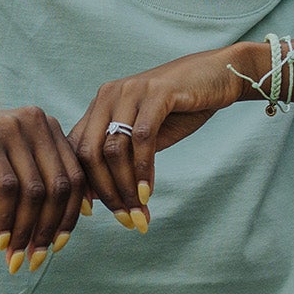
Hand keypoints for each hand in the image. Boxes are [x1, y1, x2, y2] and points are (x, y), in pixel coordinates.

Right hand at [0, 108, 89, 272]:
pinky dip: (6, 220)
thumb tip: (83, 214)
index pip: (75, 176)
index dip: (71, 215)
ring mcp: (10, 125)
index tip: (59, 245)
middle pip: (58, 186)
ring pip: (34, 191)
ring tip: (16, 257)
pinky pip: (7, 188)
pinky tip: (1, 240)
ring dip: (27, 231)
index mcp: (48, 125)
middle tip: (36, 259)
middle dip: (49, 229)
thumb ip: (45, 182)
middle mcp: (35, 119)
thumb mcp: (15, 167)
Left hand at [67, 46, 246, 229]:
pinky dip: (142, 170)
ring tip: (138, 210)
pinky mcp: (157, 92)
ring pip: (113, 149)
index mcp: (100, 106)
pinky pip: (141, 138)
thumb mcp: (144, 136)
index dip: (80, 182)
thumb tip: (105, 198)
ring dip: (124, 186)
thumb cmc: (179, 109)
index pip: (75, 148)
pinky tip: (147, 192)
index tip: (88, 213)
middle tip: (123, 218)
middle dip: (104, 192)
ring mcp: (131, 91)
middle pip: (89, 152)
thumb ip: (124, 159)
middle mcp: (108, 96)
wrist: (217, 75)